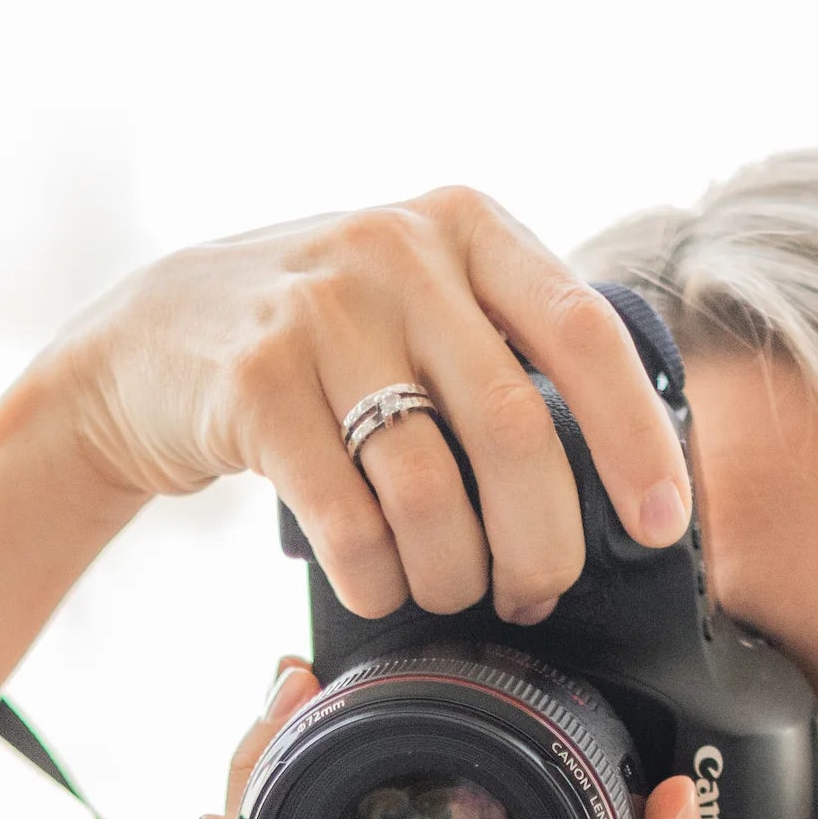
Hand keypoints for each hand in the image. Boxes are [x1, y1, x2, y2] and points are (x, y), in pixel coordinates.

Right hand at [48, 189, 691, 629]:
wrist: (152, 341)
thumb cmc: (320, 341)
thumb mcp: (420, 300)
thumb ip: (506, 346)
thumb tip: (623, 473)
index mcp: (466, 225)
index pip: (584, 334)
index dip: (636, 439)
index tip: (664, 522)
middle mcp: (398, 251)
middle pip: (515, 431)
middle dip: (542, 544)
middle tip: (535, 593)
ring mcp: (320, 312)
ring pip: (432, 491)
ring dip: (453, 574)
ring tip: (449, 592)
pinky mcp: (254, 385)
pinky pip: (349, 523)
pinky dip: (377, 579)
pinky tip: (378, 583)